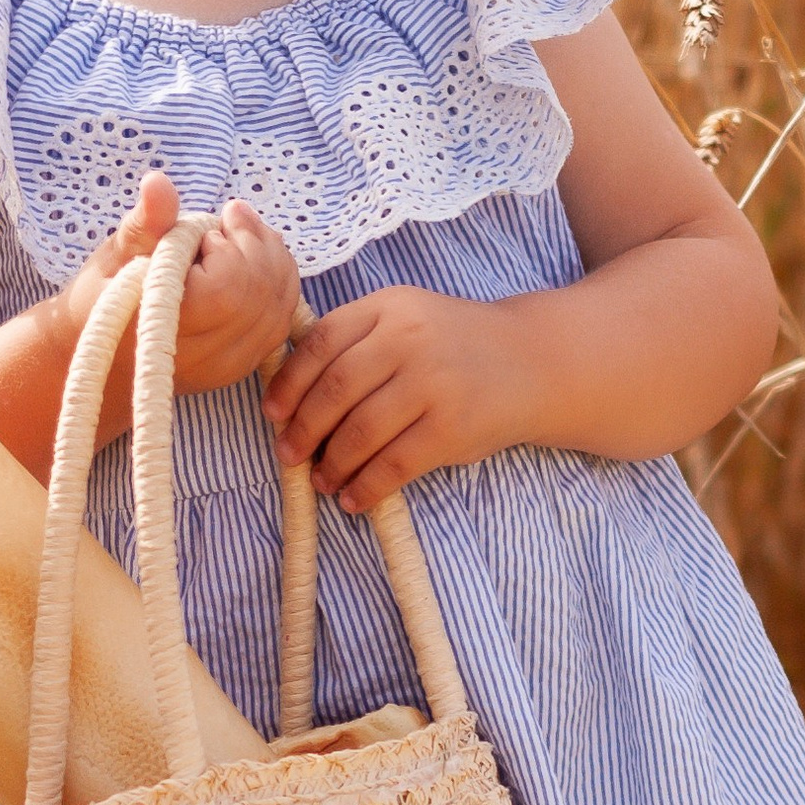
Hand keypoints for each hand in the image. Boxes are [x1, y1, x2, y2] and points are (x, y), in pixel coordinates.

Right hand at [64, 174, 300, 430]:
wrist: (105, 357)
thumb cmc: (102, 299)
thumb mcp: (117, 255)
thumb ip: (146, 222)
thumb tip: (158, 182)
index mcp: (169, 327)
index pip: (231, 285)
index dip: (231, 246)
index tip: (210, 226)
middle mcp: (206, 356)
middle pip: (263, 294)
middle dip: (257, 244)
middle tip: (233, 218)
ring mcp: (229, 367)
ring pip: (280, 307)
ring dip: (273, 260)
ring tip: (244, 234)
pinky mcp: (243, 366)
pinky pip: (281, 322)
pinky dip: (278, 284)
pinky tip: (256, 261)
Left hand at [263, 284, 521, 509]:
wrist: (531, 362)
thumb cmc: (453, 346)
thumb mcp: (406, 319)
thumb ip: (355, 341)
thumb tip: (288, 395)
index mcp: (389, 307)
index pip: (321, 342)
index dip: (289, 383)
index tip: (273, 413)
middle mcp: (410, 339)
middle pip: (335, 390)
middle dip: (303, 429)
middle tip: (288, 454)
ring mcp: (433, 383)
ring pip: (360, 432)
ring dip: (332, 464)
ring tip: (323, 480)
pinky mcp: (453, 427)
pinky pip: (394, 464)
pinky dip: (366, 486)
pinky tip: (354, 497)